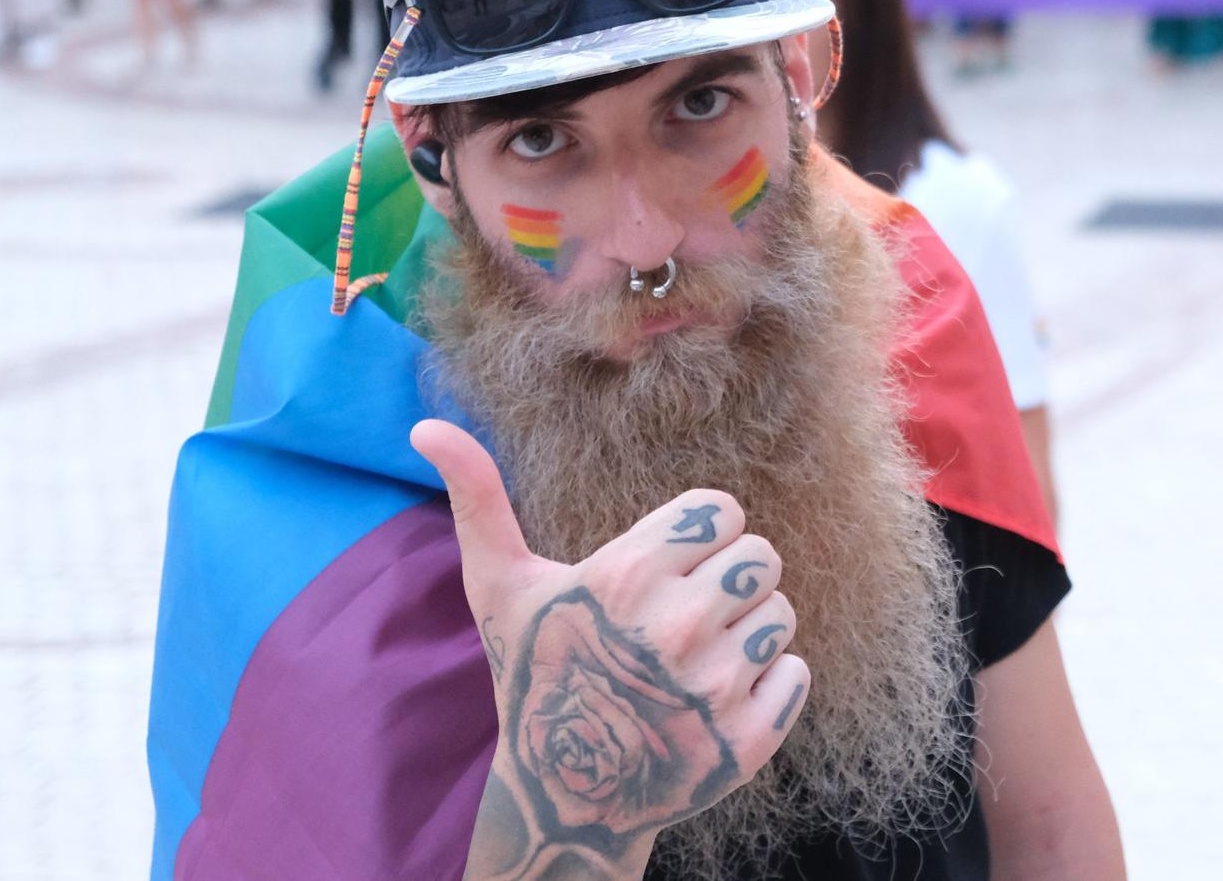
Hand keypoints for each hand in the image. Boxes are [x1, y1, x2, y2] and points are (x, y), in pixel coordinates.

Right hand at [412, 419, 808, 879]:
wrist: (558, 796)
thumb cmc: (535, 671)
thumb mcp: (501, 585)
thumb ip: (478, 497)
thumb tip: (426, 426)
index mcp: (628, 577)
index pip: (724, 510)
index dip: (697, 536)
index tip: (665, 568)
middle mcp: (677, 628)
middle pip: (761, 556)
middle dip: (726, 580)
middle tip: (682, 615)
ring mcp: (714, 687)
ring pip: (780, 613)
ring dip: (746, 633)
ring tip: (694, 660)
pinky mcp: (746, 738)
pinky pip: (796, 673)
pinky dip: (767, 685)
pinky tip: (714, 700)